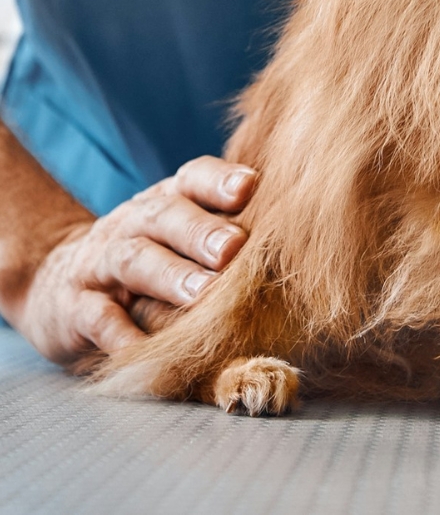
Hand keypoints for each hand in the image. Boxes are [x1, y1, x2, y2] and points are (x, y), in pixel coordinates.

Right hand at [14, 156, 255, 365]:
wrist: (56, 281)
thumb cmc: (147, 255)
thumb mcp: (177, 233)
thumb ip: (224, 229)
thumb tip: (296, 236)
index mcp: (166, 200)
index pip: (192, 178)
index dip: (219, 179)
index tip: (251, 185)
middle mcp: (133, 223)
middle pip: (166, 217)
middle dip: (201, 232)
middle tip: (234, 248)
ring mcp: (100, 263)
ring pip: (134, 260)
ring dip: (170, 276)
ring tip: (202, 295)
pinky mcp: (74, 308)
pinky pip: (96, 318)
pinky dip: (119, 333)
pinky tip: (143, 348)